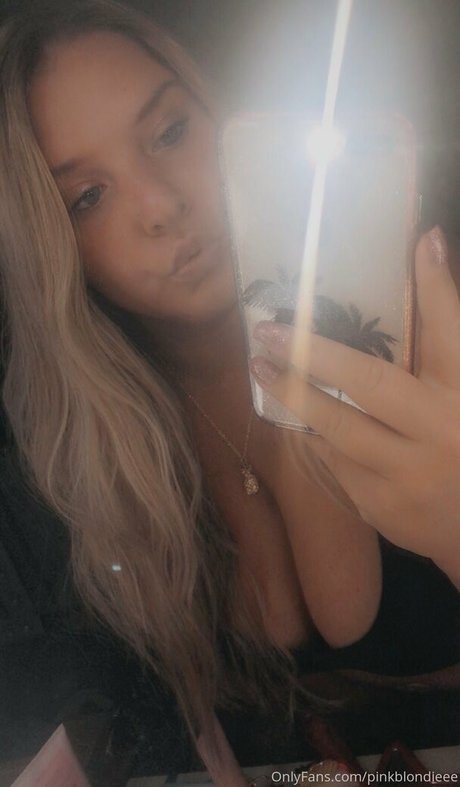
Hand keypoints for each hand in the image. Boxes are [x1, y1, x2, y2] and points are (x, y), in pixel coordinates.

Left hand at [250, 227, 459, 586]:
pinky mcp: (382, 508)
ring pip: (338, 429)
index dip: (436, 287)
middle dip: (312, 353)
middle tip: (266, 330)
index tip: (420, 241)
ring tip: (263, 368)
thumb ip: (445, 341)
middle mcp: (439, 434)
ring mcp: (407, 476)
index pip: (450, 333)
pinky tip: (308, 423)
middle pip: (369, 383)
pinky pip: (337, 465)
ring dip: (295, 396)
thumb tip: (430, 251)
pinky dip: (321, 440)